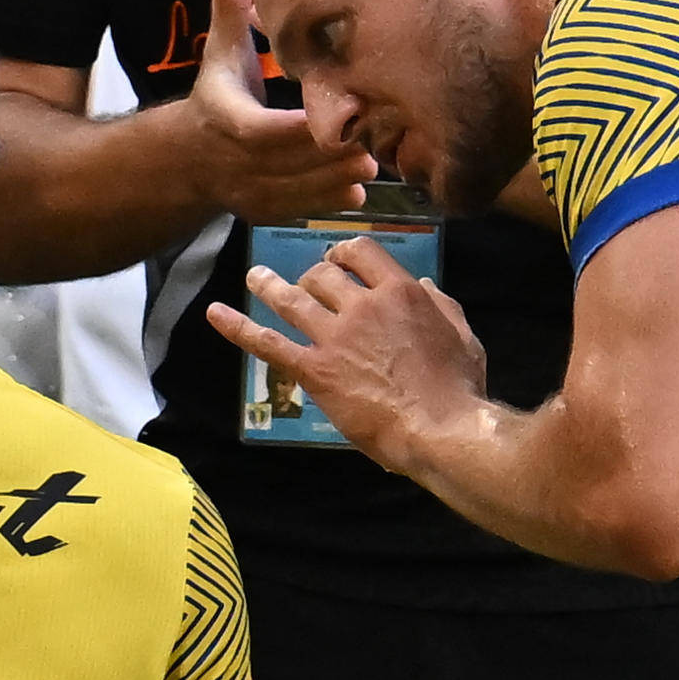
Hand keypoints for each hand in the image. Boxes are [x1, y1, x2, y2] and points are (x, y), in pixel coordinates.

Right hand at [170, 0, 368, 210]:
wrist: (188, 158)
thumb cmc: (218, 94)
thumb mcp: (221, 52)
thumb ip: (227, 9)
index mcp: (225, 119)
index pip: (262, 130)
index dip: (297, 129)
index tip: (336, 115)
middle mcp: (234, 161)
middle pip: (286, 164)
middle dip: (329, 155)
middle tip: (373, 141)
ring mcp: (248, 192)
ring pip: (295, 192)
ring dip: (333, 180)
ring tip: (372, 163)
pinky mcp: (262, 211)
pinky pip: (297, 211)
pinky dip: (326, 203)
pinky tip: (357, 191)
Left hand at [208, 234, 482, 471]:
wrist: (438, 427)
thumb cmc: (458, 386)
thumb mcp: (463, 335)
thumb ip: (442, 306)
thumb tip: (425, 287)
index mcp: (400, 292)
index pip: (362, 252)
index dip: (345, 252)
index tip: (339, 260)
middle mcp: (362, 306)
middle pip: (323, 274)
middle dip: (312, 275)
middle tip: (306, 282)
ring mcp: (334, 337)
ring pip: (292, 299)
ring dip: (269, 284)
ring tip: (255, 276)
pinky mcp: (314, 369)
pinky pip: (268, 343)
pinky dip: (238, 326)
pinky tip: (215, 313)